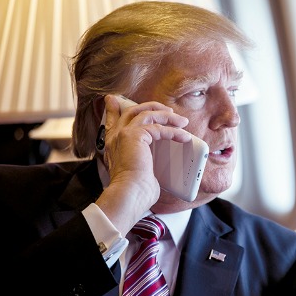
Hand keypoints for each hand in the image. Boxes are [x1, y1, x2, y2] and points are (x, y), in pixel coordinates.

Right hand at [94, 94, 192, 234]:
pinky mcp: (134, 136)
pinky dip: (173, 131)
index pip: (112, 120)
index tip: (115, 100)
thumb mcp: (138, 173)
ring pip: (146, 114)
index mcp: (113, 145)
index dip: (114, 108)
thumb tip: (153, 172)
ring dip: (166, 116)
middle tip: (168, 110)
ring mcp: (123, 134)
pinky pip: (157, 127)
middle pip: (132, 111)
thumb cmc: (135, 191)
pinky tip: (183, 136)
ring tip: (182, 121)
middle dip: (151, 107)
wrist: (129, 195)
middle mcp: (115, 137)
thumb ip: (143, 163)